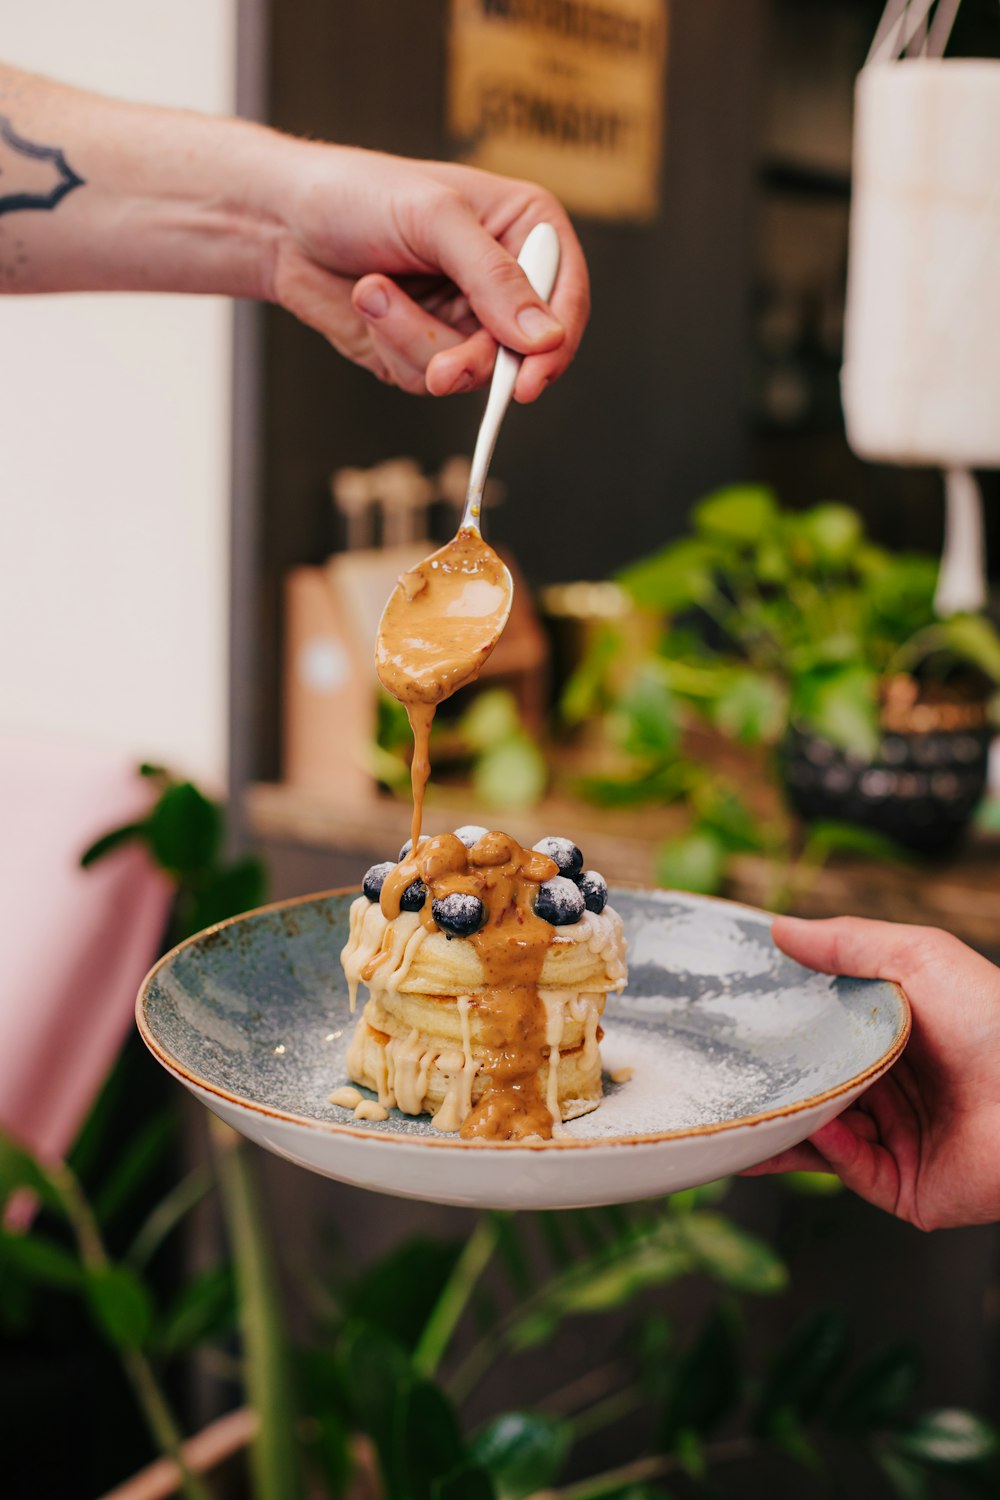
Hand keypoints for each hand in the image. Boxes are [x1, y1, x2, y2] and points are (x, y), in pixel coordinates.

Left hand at [270, 146, 589, 400]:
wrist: (283, 220)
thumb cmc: (358, 194)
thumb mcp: (435, 218)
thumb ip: (493, 277)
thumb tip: (544, 338)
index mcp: (524, 230)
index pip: (566, 296)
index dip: (553, 344)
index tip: (527, 382)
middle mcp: (502, 280)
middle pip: (520, 352)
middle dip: (473, 361)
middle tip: (440, 371)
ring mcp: (463, 320)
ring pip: (468, 372)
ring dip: (414, 341)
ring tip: (373, 290)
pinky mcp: (424, 349)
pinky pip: (423, 376)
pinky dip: (391, 347)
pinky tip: (367, 303)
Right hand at [742, 916, 999, 1229]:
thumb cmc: (995, 1021)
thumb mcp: (919, 956)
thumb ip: (848, 943)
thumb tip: (780, 928)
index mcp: (899, 1035)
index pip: (827, 1032)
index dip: (785, 1025)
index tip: (736, 1015)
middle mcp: (897, 1089)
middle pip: (818, 1085)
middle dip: (774, 1079)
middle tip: (723, 1065)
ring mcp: (900, 1139)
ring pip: (822, 1133)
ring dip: (784, 1121)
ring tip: (742, 1108)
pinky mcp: (906, 1186)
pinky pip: (849, 1168)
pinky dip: (823, 1148)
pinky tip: (807, 1125)